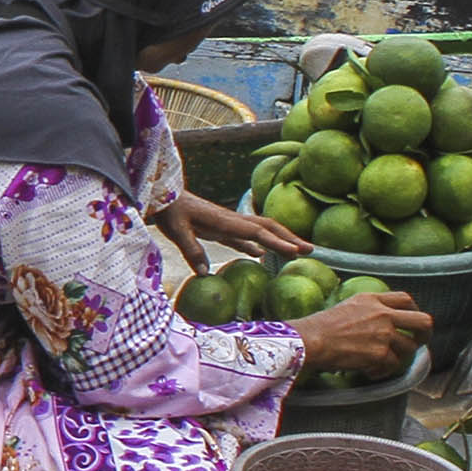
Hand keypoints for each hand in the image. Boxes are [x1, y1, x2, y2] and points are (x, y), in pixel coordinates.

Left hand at [172, 191, 313, 259]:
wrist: (160, 197)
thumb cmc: (168, 212)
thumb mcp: (176, 231)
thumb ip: (191, 250)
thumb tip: (205, 273)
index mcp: (224, 220)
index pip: (257, 232)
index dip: (277, 242)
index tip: (295, 251)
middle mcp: (231, 220)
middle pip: (268, 227)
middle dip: (289, 238)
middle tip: (310, 251)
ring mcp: (227, 223)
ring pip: (260, 231)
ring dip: (279, 240)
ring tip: (297, 252)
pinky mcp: (220, 228)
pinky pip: (244, 238)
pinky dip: (258, 245)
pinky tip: (263, 256)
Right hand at [291, 289, 431, 377]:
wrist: (311, 340)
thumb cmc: (321, 326)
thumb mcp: (347, 306)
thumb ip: (368, 309)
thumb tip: (378, 319)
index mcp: (373, 300)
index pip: (406, 299)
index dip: (413, 311)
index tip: (411, 321)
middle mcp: (383, 314)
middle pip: (423, 321)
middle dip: (425, 334)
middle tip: (418, 342)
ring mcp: (384, 334)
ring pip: (409, 348)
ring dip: (399, 357)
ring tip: (382, 362)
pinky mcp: (380, 353)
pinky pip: (392, 366)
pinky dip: (382, 371)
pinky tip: (369, 371)